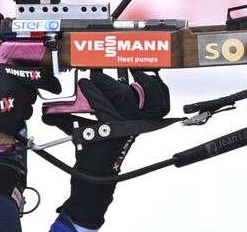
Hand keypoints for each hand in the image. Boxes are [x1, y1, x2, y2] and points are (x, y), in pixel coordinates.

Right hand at [0, 14, 60, 139]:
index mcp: (9, 73)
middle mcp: (13, 91)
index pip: (41, 78)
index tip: (54, 86)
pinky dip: (13, 120)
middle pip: (33, 95)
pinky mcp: (3, 125)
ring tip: (4, 102)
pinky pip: (18, 123)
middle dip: (26, 93)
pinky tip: (0, 113)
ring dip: (20, 107)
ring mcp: (9, 110)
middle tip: (11, 91)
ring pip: (27, 110)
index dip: (51, 83)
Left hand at [45, 69, 169, 228]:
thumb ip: (116, 107)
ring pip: (123, 95)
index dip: (156, 85)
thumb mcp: (114, 126)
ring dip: (106, 83)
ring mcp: (126, 127)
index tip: (144, 72)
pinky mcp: (110, 129)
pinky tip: (86, 87)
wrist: (94, 176)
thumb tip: (111, 84)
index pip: (160, 102)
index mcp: (142, 124)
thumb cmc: (102, 151)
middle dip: (137, 79)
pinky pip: (102, 104)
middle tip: (121, 70)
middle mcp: (138, 126)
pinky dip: (92, 93)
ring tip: (94, 79)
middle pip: (148, 96)